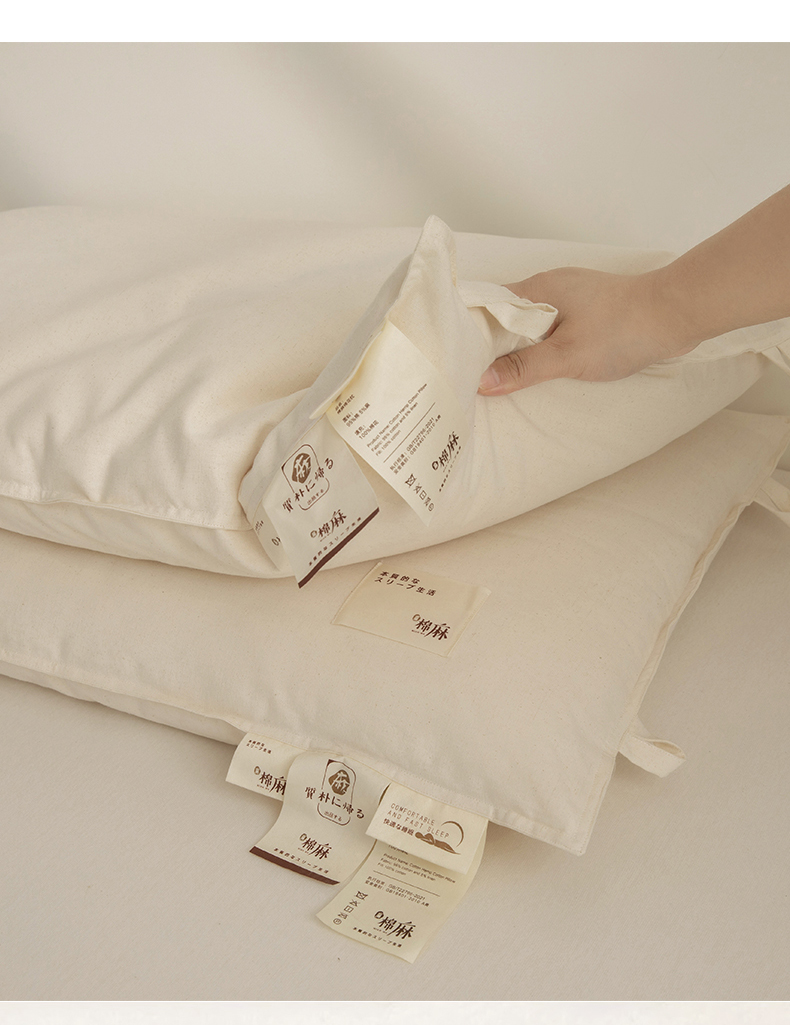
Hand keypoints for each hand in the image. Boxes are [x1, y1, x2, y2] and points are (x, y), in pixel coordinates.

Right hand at [477, 266, 696, 394]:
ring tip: (497, 377)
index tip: (451, 355)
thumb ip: (524, 369)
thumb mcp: (567, 355)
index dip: (467, 329)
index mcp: (538, 289)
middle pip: (506, 316)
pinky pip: (551, 328)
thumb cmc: (623, 329)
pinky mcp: (589, 311)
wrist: (678, 313)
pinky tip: (537, 368)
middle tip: (468, 374)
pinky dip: (540, 347)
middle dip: (489, 343)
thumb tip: (483, 382)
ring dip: (516, 347)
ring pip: (530, 324)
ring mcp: (571, 298)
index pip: (487, 304)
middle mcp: (550, 288)